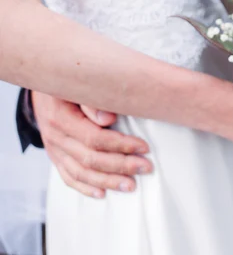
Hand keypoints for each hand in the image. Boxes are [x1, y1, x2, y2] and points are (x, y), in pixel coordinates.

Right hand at [32, 92, 153, 198]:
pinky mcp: (55, 156)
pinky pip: (68, 177)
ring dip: (108, 181)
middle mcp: (55, 137)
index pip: (94, 139)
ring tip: (131, 185)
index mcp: (61, 118)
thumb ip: (92, 101)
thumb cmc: (67, 83)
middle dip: (121, 166)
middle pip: (90, 159)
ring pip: (81, 173)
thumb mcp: (77, 85)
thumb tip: (109, 119)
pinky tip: (102, 193)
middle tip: (146, 167)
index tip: (144, 147)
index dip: (121, 145)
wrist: (43, 85)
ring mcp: (54, 149)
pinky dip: (85, 187)